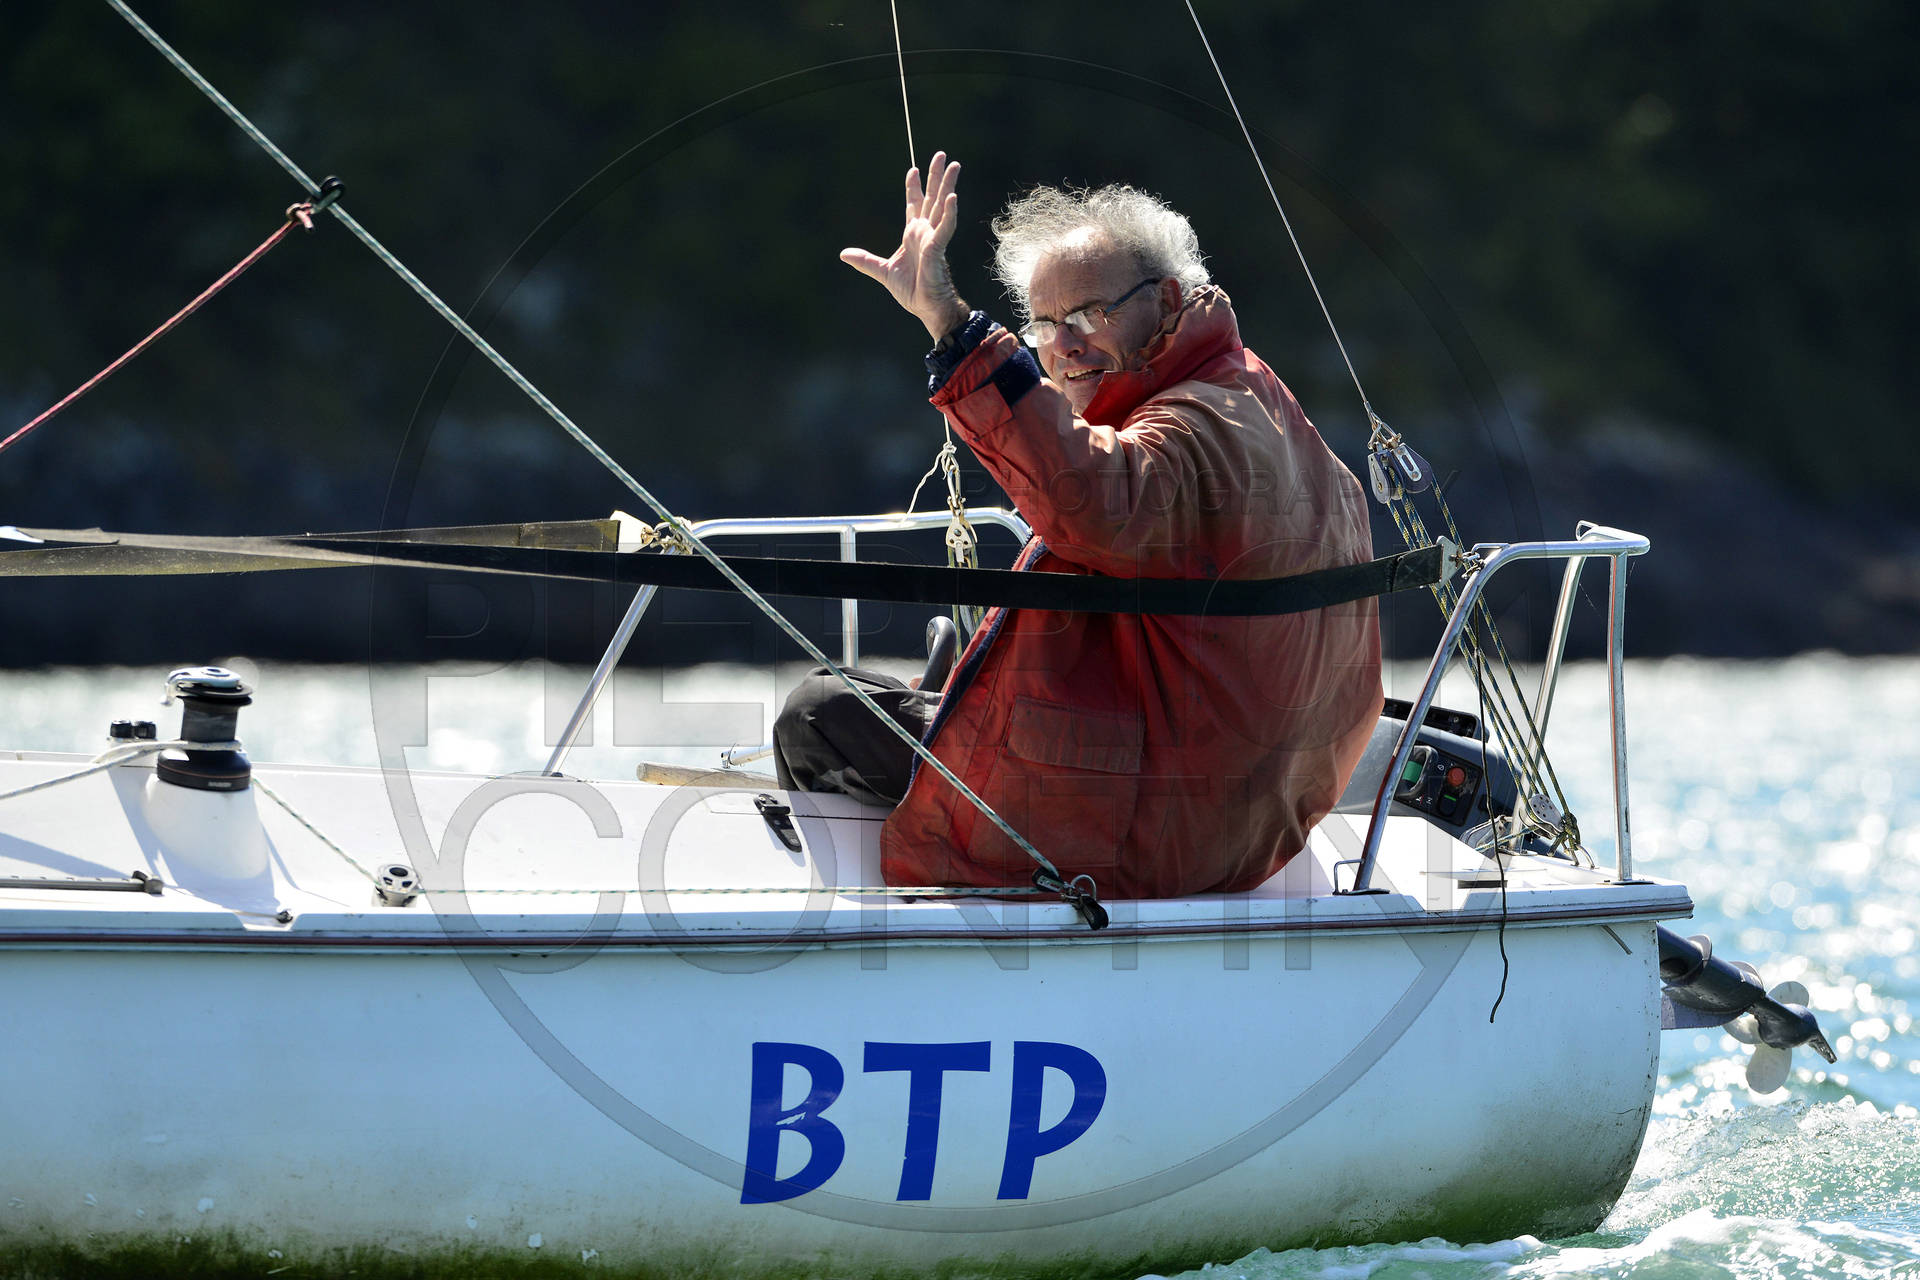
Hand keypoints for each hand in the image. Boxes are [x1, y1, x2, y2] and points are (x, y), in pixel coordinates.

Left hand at [841, 151, 970, 341]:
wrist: (926, 308)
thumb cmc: (912, 290)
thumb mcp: (883, 271)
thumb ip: (865, 261)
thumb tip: (843, 254)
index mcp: (913, 234)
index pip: (915, 204)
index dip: (914, 186)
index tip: (913, 169)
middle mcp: (925, 232)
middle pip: (932, 197)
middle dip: (935, 176)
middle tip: (940, 154)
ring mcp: (933, 238)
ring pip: (942, 206)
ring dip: (948, 185)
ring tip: (954, 165)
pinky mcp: (938, 249)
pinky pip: (945, 227)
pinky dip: (949, 212)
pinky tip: (953, 197)